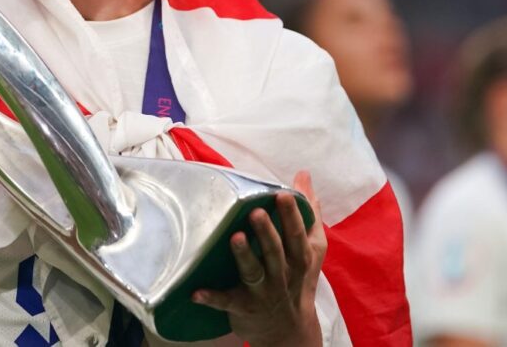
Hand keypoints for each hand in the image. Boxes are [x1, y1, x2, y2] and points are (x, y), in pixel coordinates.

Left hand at [192, 170, 326, 346]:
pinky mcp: (242, 307)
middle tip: (255, 213)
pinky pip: (226, 302)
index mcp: (299, 258)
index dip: (291, 215)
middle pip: (275, 252)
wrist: (289, 331)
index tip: (282, 194)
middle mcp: (282, 274)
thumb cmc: (297, 279)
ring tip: (234, 238)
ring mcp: (262, 292)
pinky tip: (195, 292)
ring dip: (243, 256)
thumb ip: (308, 212)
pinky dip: (212, 298)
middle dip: (267, 233)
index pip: (297, 235)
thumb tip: (303, 175)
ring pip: (253, 273)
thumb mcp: (311, 249)